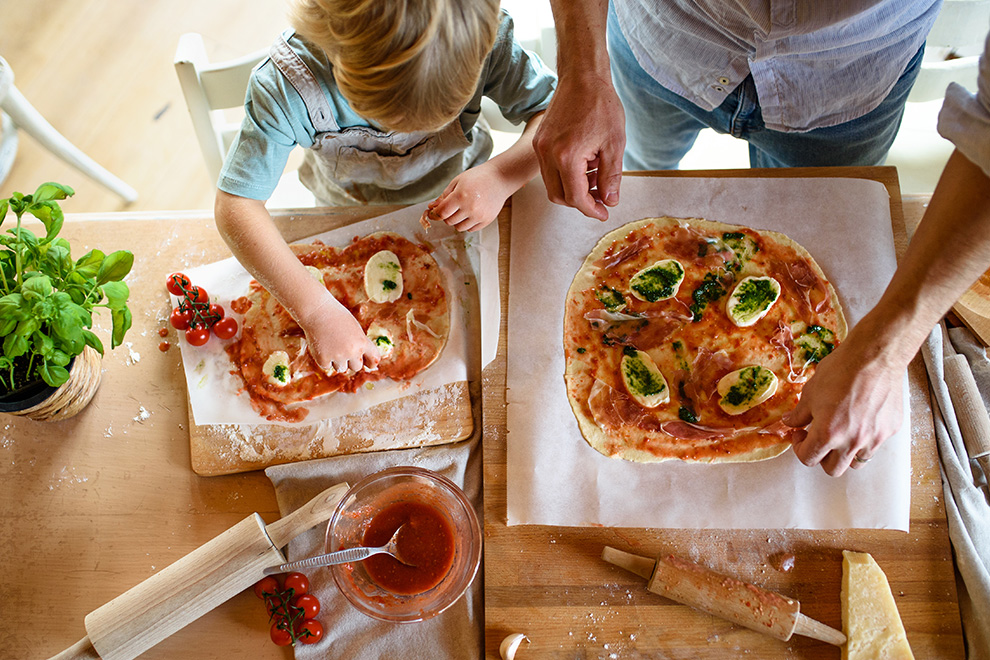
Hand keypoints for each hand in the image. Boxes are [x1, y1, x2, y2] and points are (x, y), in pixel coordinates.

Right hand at [298, 294, 380, 374]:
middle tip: (341, 347)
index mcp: (362, 343)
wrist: (317, 311)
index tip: (368, 365)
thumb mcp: (355, 329)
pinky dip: (323, 358)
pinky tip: (321, 345)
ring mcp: (337, 356)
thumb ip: (360, 344)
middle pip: (356, 367)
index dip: (370, 363)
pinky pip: (326, 366)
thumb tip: (363, 362)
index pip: (374, 359)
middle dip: (350, 361)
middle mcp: (352, 352)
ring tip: (331, 344)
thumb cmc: (337, 317)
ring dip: (336, 361)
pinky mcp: (323, 359)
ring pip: (341, 369)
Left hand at [425, 163, 510, 231]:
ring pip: (459, 228)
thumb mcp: (457, 182)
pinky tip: (470, 213)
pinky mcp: (486, 220)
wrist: (499, 178)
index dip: (435, 214)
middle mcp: (470, 208)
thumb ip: (444, 196)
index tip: (433, 213)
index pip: (442, 213)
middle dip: (447, 216)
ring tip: (462, 210)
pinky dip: (467, 224)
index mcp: (460, 196)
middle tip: (451, 207)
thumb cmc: (477, 177)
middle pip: (449, 221)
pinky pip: (471, 229)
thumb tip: (431, 207)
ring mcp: (479, 216)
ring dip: (457, 221)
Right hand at [533, 72, 625, 220]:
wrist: (582, 77)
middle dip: (581, 202)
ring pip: (552, 185)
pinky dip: (565, 175)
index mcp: (567, 157)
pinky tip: (584, 164)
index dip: (592, 210)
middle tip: (601, 198)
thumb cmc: (601, 105)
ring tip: (595, 178)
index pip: (576, 198)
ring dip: (572, 189)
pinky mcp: (539, 142)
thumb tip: (609, 201)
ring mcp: (540, 148)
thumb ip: (611, 176)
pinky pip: (548, 170)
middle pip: (560, 196)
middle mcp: (548, 155)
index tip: (604, 212)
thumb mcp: (614, 143)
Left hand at [783, 326, 904, 476]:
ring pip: (857, 462)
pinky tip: (860, 420)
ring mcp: (874, 438)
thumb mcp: (810, 392)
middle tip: (818, 438)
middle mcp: (852, 442)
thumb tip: (790, 422)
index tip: (800, 434)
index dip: (799, 447)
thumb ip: (799, 414)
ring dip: (845, 454)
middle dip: (821, 457)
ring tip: (840, 434)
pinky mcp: (890, 430)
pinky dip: (865, 439)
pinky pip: (875, 445)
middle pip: (833, 469)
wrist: (875, 356)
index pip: (808, 459)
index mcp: (828, 434)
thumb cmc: (841, 370)